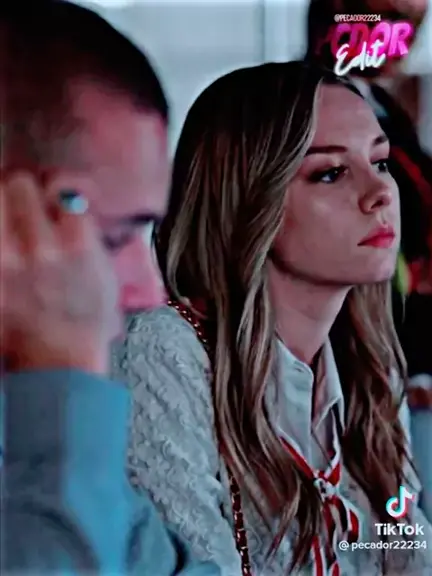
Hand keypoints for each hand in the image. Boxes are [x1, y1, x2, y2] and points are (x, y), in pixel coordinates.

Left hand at [0, 173, 119, 372]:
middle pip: (18, 184)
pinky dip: (0, 241)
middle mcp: (40, 249)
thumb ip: (89, 234)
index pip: (62, 187)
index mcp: (78, 246)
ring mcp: (6, 265)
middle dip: (22, 190)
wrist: (58, 362)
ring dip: (2, 207)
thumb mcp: (106, 275)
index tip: (55, 198)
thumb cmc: (86, 320)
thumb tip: (71, 200)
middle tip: (24, 201)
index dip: (59, 190)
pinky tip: (8, 247)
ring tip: (10, 221)